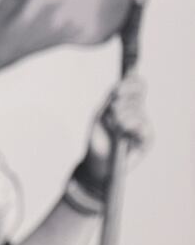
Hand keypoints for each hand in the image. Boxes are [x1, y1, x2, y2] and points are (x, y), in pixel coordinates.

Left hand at [77, 72, 150, 189]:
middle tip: (110, 112)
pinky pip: (142, 126)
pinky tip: (122, 133)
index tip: (116, 90)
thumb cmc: (98, 138)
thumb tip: (118, 87)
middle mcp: (138, 113)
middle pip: (137, 94)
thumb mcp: (100, 114)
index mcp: (128, 104)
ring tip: (113, 128)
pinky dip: (129, 127)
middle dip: (121, 101)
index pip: (137, 85)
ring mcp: (144, 125)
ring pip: (137, 110)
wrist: (98, 161)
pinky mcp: (147, 139)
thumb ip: (111, 100)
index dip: (130, 83)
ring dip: (121, 116)